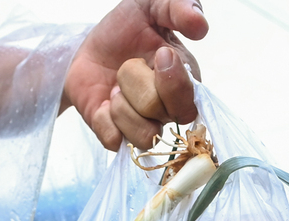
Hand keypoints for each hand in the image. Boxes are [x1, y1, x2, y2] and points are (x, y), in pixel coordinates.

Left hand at [63, 0, 207, 150]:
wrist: (88, 46)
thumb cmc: (126, 28)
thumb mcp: (151, 6)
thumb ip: (179, 7)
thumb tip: (200, 25)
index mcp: (185, 82)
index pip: (190, 103)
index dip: (172, 82)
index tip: (159, 54)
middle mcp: (167, 110)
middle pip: (158, 111)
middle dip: (135, 80)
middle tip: (127, 64)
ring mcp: (142, 127)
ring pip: (142, 135)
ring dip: (120, 104)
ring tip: (116, 88)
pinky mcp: (115, 137)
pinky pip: (113, 140)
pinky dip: (102, 118)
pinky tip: (103, 103)